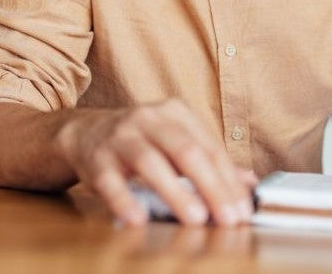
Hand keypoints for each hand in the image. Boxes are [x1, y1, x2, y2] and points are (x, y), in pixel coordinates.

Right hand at [53, 98, 256, 225]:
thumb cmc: (137, 141)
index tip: (242, 211)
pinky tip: (137, 219)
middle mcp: (148, 118)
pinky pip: (110, 180)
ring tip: (195, 218)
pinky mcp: (95, 157)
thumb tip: (249, 182)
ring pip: (151, 162)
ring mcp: (120, 136)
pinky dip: (124, 200)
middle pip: (187, 151)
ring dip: (175, 192)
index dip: (229, 181)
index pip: (209, 148)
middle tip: (227, 218)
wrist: (81, 132)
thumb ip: (209, 160)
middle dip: (212, 187)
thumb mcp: (174, 142)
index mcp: (174, 113)